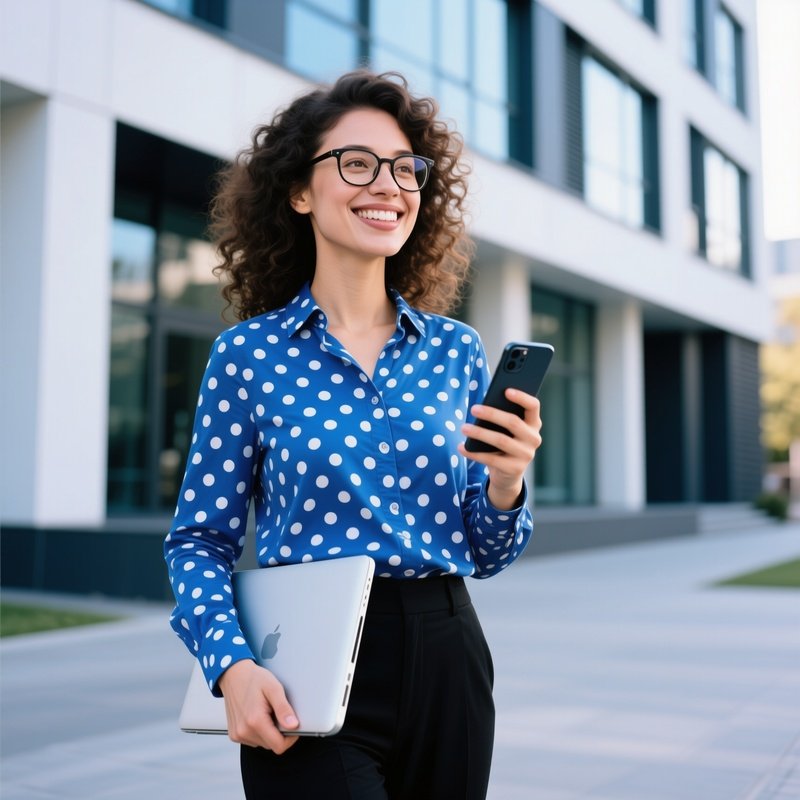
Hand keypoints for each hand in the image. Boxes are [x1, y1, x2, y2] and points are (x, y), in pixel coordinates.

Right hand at [218, 659, 299, 752]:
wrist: (233, 674)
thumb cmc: (254, 679)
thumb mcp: (273, 688)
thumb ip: (284, 708)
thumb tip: (293, 725)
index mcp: (255, 721)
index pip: (279, 746)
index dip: (290, 738)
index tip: (293, 725)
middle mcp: (244, 731)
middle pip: (271, 745)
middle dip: (278, 732)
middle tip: (276, 712)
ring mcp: (237, 734)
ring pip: (262, 743)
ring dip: (268, 732)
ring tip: (266, 712)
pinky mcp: (234, 735)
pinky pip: (253, 740)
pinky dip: (258, 731)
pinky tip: (257, 716)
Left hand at [458, 388, 542, 509]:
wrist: (507, 474)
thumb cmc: (504, 443)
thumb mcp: (506, 430)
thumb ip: (502, 417)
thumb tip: (482, 407)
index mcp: (533, 424)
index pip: (533, 406)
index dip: (522, 397)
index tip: (506, 390)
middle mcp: (534, 439)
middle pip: (513, 422)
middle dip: (492, 414)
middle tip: (473, 409)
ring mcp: (526, 455)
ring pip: (501, 440)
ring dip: (480, 433)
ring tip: (464, 427)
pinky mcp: (514, 469)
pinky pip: (491, 459)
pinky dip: (474, 453)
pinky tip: (462, 447)